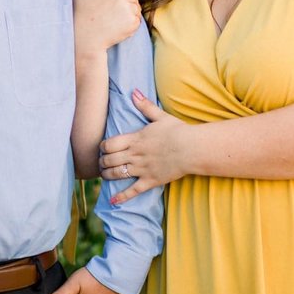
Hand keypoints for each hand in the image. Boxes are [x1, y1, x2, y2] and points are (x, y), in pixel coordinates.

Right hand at [74, 0, 141, 55]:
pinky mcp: (132, 22)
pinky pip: (137, 20)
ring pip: (136, 8)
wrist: (83, 39)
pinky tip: (117, 28)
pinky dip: (130, 25)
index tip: (112, 4)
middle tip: (111, 15)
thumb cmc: (80, 14)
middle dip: (125, 4)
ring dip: (128, 14)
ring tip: (113, 21)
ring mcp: (127, 8)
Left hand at [99, 89, 189, 203]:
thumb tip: (133, 91)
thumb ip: (144, 105)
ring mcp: (142, 169)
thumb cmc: (178, 131)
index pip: (109, 144)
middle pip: (109, 160)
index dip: (102, 147)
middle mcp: (135, 154)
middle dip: (102, 162)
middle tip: (101, 162)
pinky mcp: (151, 181)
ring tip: (104, 175)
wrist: (192, 148)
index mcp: (135, 139)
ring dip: (107, 175)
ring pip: (117, 174)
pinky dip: (122, 197)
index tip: (102, 148)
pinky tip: (113, 201)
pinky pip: (133, 191)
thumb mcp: (160, 116)